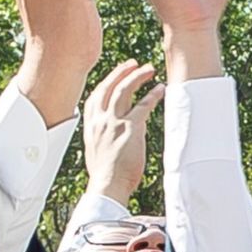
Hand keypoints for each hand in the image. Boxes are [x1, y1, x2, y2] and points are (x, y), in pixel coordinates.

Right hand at [84, 59, 160, 207]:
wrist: (107, 187)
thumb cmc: (105, 176)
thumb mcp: (96, 152)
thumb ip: (102, 138)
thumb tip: (112, 137)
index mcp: (91, 126)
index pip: (96, 96)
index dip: (106, 82)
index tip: (116, 75)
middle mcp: (100, 120)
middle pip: (109, 87)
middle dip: (122, 72)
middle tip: (133, 64)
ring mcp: (114, 122)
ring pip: (125, 89)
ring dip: (137, 76)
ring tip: (149, 70)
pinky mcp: (130, 128)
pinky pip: (143, 105)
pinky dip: (152, 95)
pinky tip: (160, 89)